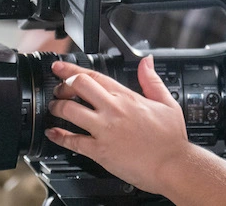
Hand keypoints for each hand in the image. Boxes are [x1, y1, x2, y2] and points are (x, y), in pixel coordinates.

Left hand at [45, 55, 188, 193]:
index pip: (94, 76)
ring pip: (69, 111)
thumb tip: (147, 61)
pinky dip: (58, 136)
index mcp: (127, 97)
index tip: (60, 67)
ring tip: (55, 108)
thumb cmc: (170, 138)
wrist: (172, 165)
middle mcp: (113, 110)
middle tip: (59, 88)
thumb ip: (152, 80)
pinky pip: (72, 141)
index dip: (72, 69)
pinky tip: (53, 133)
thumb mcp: (167, 102)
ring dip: (57, 107)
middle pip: (77, 87)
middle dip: (63, 85)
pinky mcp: (99, 151)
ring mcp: (104, 130)